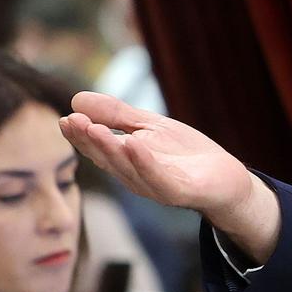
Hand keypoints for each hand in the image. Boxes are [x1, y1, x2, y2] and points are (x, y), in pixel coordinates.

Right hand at [61, 92, 281, 260]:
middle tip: (73, 120)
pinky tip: (133, 144)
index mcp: (124, 161)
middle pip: (106, 158)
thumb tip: (76, 99)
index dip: (79, 135)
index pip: (96, 147)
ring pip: (127, 168)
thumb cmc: (185, 154)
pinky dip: (144, 162)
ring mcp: (156, 186)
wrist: (226, 179)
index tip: (65, 118)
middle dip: (89, 140)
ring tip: (95, 128)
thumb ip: (117, 114)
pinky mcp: (179, 192)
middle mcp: (134, 176)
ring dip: (109, 149)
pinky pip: (158, 178)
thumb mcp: (149, 127)